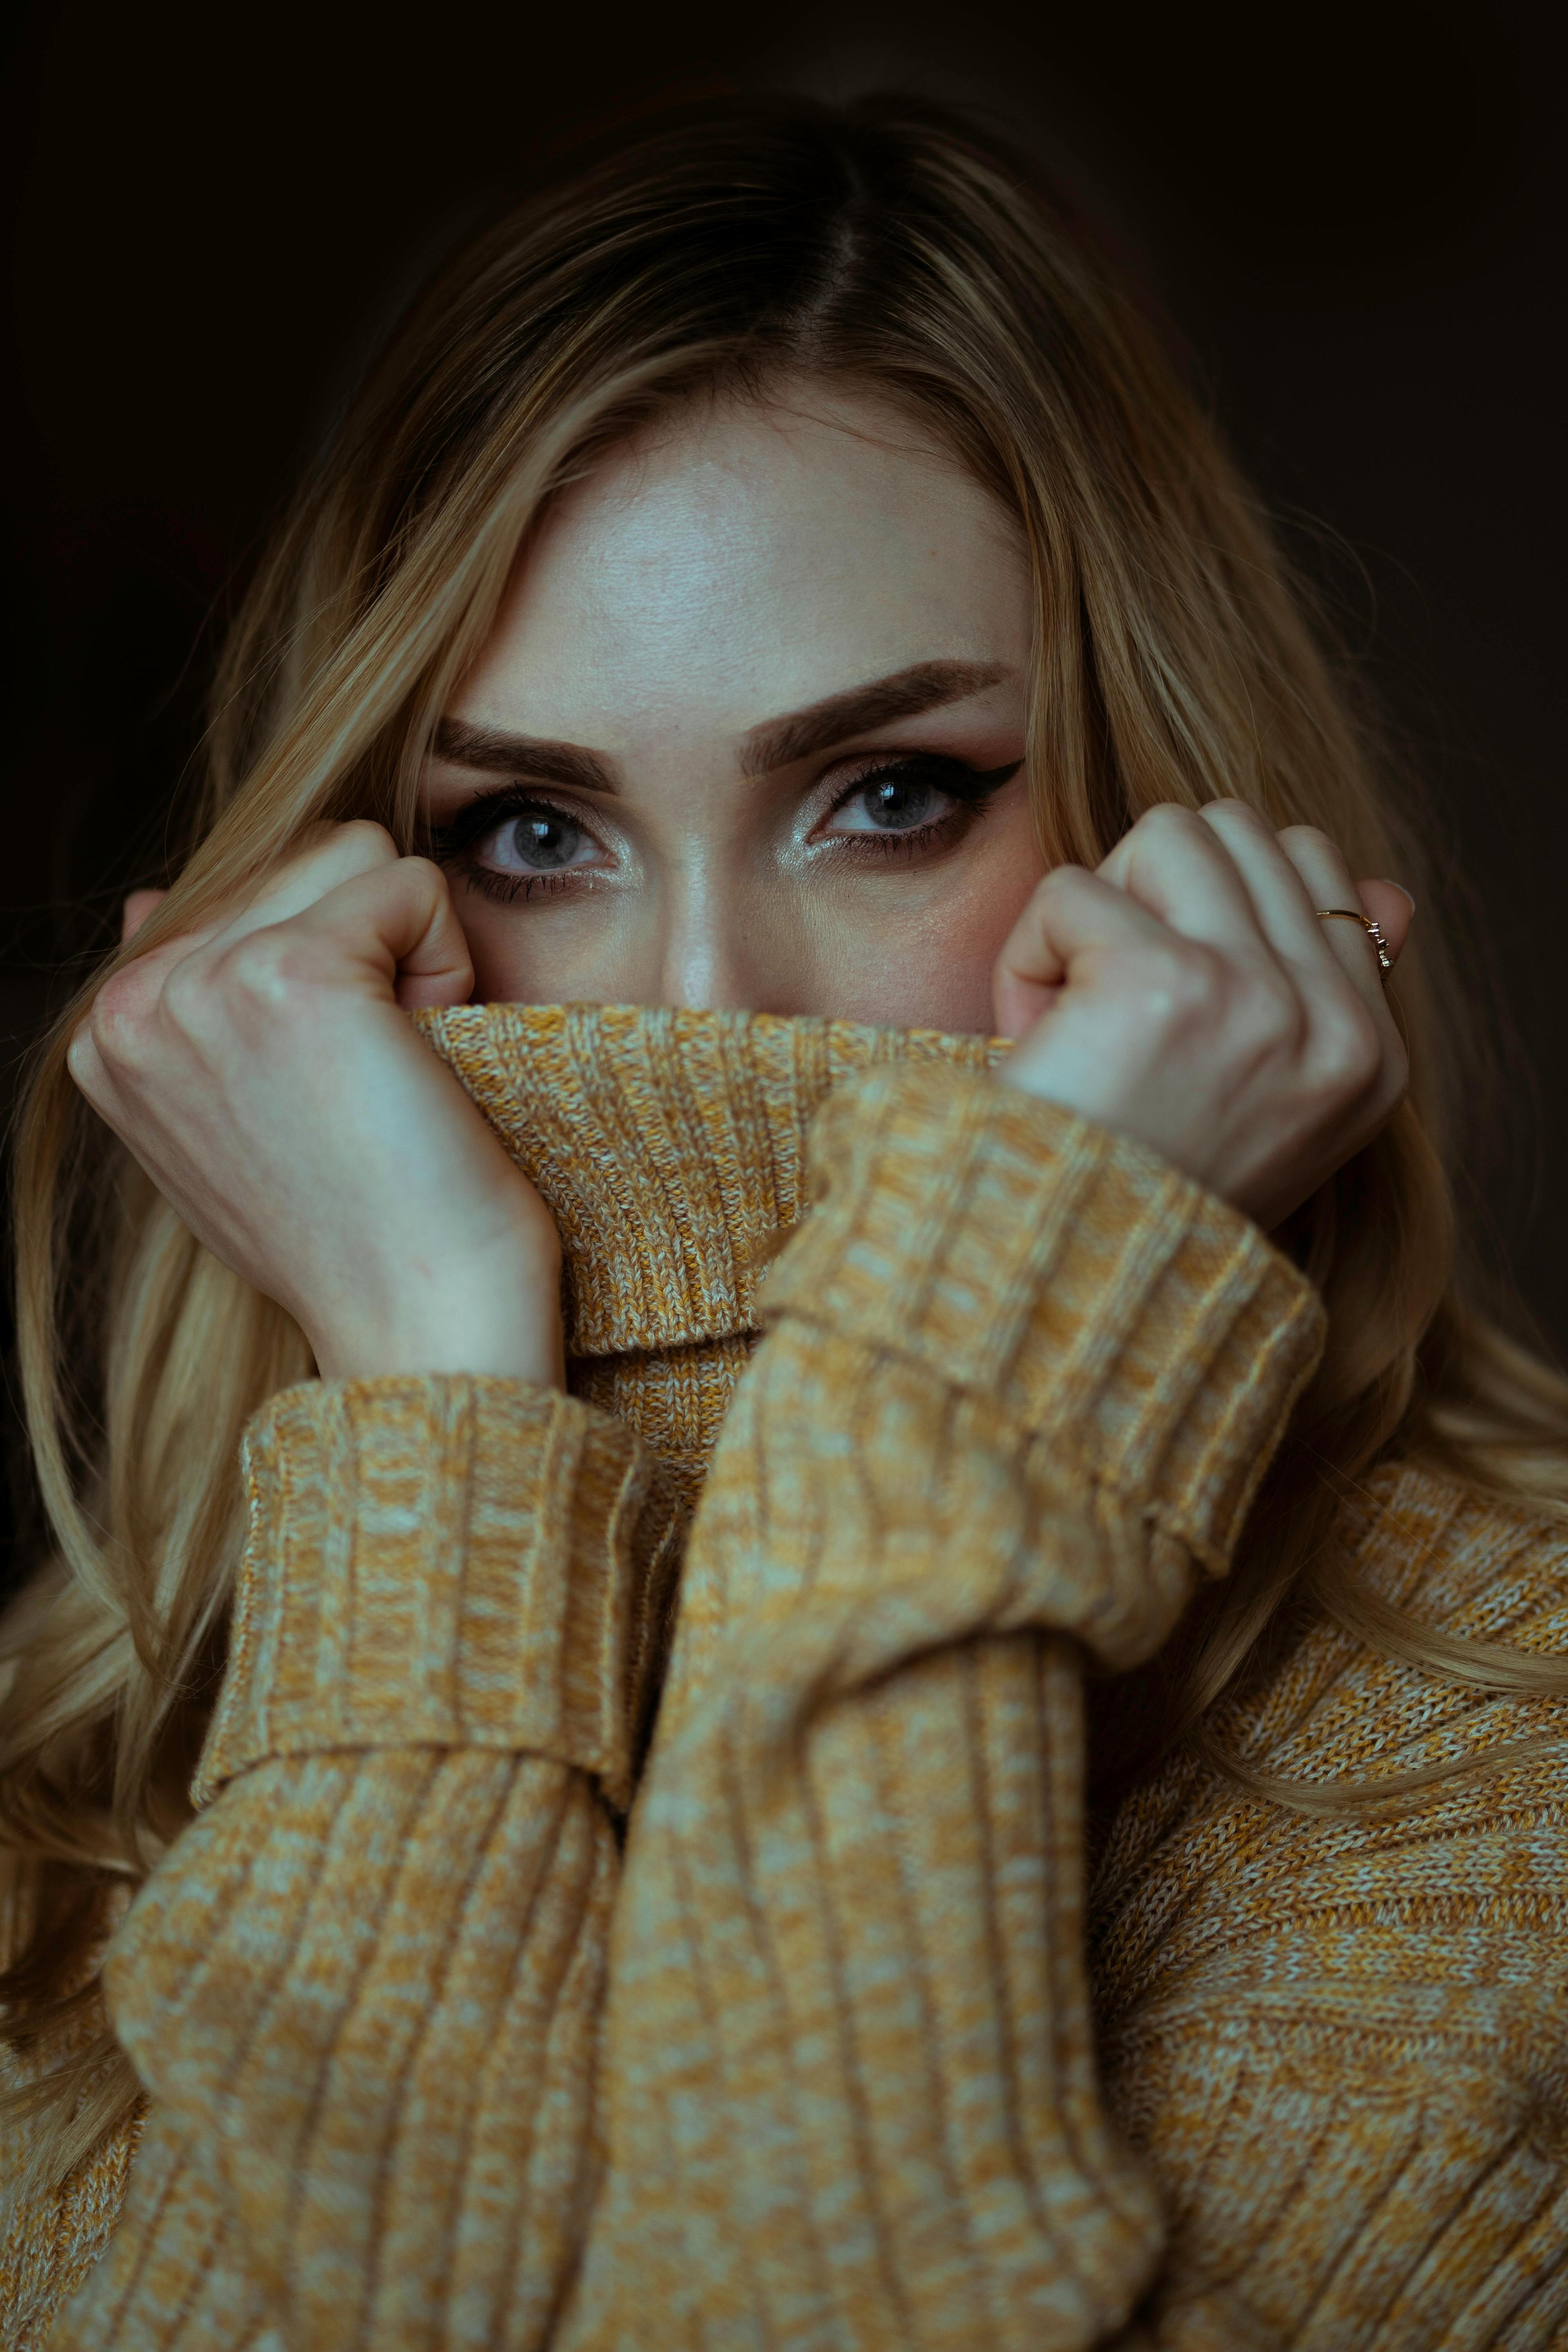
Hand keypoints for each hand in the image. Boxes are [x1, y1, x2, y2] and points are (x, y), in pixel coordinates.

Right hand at [69, 825, 563, 1384]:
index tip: (328, 1097)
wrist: (420, 1327)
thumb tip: (144, 896)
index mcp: (111, 1035)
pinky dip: (451, 965)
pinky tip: (425, 1068)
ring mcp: (200, 985)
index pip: (243, 895)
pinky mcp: (290, 975)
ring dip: (408, 957)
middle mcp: (130, 1003)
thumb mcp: (236, 1118)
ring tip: (396, 1077)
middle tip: (375, 1089)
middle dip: (368, 952)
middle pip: (297, 859)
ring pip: (353, 856)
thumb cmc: (364, 1235)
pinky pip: (411, 883)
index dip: (328, 977)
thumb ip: (191, 1009)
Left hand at [992, 801, 1412, 1229]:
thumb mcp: (1262, 1107)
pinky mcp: (1167, 982)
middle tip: (1109, 1004)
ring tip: (1077, 1013)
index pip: (1320, 874)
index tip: (1165, 1010)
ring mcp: (1259, 999)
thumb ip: (1324, 991)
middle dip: (1153, 893)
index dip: (1211, 908)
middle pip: (1238, 832)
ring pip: (1168, 832)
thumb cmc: (1136, 1195)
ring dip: (1097, 909)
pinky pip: (1070, 889)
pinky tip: (1039, 1038)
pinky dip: (1028, 955)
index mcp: (1369, 1057)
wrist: (1060, 1288)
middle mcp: (1333, 1027)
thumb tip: (1381, 889)